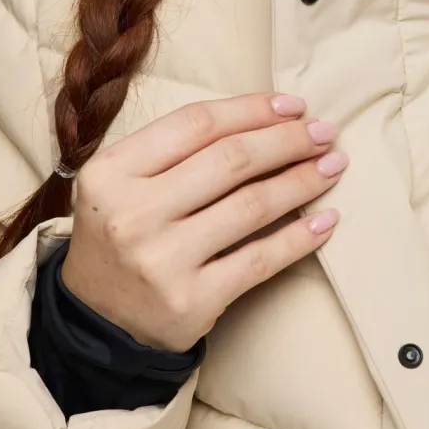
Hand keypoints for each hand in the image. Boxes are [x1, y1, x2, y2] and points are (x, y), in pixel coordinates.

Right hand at [61, 93, 345, 351]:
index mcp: (112, 172)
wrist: (95, 322)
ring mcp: (161, 261)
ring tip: (333, 166)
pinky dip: (300, 237)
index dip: (253, 109)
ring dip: (303, 181)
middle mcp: (133, 214)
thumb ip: (182, 148)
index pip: (197, 124)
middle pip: (231, 160)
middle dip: (288, 140)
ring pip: (252, 206)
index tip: (295, 105)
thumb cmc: (127, 232)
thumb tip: (274, 115)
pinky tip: (326, 220)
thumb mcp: (128, 180)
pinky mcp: (190, 302)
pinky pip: (260, 259)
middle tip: (325, 132)